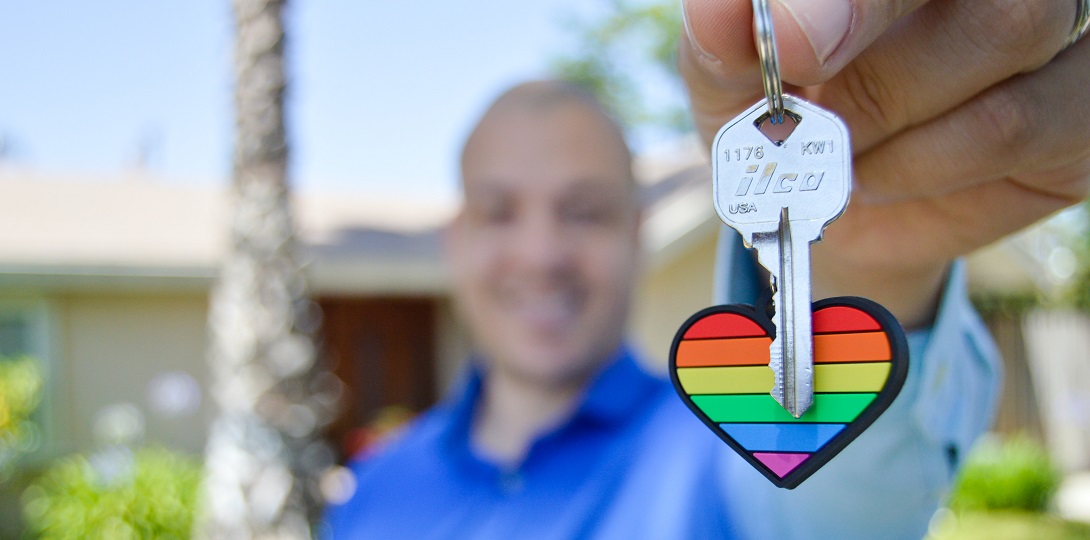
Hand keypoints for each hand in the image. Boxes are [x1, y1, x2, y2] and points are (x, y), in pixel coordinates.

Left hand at [680, 0, 1089, 326]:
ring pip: (1006, 34)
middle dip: (876, 57)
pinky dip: (925, 162)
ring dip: (892, 114)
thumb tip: (722, 10)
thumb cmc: (781, 115)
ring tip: (843, 146)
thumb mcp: (733, 79)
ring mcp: (1055, 31)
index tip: (791, 41)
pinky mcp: (1076, 111)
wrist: (825, 209)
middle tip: (813, 108)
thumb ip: (726, 39)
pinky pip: (1011, 123)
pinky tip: (884, 171)